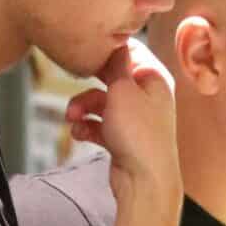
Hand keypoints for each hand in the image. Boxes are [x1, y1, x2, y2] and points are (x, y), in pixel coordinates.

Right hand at [67, 35, 180, 207]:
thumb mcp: (123, 89)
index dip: (106, 51)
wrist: (145, 181)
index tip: (86, 52)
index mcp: (154, 78)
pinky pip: (99, 124)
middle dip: (87, 83)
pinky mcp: (123, 138)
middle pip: (110, 77)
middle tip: (74, 81)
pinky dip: (87, 127)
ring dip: (82, 107)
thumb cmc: (139, 134)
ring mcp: (135, 118)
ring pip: (101, 102)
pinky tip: (79, 133)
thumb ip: (116, 64)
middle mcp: (147, 96)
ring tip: (71, 117)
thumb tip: (116, 43)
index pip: (130, 51)